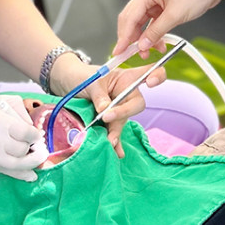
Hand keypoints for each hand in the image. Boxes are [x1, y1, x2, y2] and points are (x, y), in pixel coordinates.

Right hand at [0, 94, 47, 181]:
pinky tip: (29, 175)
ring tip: (37, 158)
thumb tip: (29, 126)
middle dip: (32, 148)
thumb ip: (11, 109)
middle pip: (22, 149)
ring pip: (16, 164)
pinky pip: (2, 171)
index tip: (35, 134)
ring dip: (30, 162)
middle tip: (36, 145)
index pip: (25, 132)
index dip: (34, 135)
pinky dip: (18, 174)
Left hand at [48, 55, 167, 157]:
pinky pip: (115, 131)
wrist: (68, 85)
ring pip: (123, 121)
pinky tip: (116, 151)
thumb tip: (105, 109)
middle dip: (124, 112)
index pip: (148, 73)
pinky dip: (115, 141)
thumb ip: (100, 95)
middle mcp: (127, 93)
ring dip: (116, 130)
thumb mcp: (91, 82)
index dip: (156, 76)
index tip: (149, 82)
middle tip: (107, 117)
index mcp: (126, 77)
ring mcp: (120, 108)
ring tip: (109, 140)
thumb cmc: (82, 76)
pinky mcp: (111, 121)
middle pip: (136, 104)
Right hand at [115, 0, 223, 56]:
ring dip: (144, 38)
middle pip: (132, 20)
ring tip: (149, 52)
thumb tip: (142, 44)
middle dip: (131, 38)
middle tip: (129, 54)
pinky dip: (154, 34)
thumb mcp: (175, 15)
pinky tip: (159, 44)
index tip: (119, 50)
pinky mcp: (163, 7)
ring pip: (142, 23)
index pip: (129, 17)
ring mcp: (156, 2)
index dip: (123, 36)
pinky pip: (153, 23)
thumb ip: (156, 31)